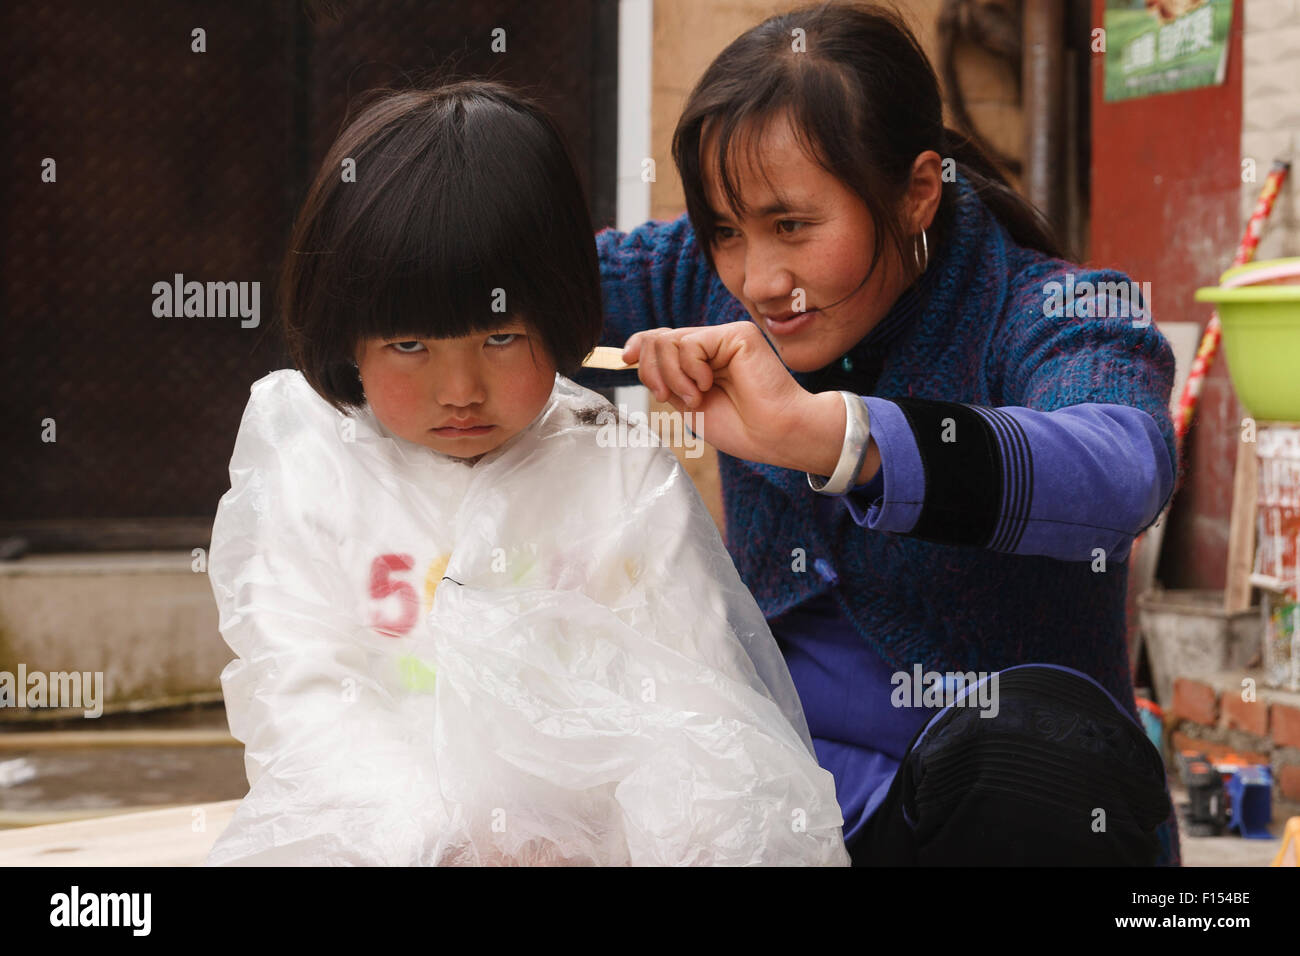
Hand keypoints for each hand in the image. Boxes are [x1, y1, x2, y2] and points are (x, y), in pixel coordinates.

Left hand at [622, 322, 854, 475]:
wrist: (774, 435)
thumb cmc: (740, 427)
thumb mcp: (688, 403)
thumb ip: (666, 378)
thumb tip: (632, 355)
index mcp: (703, 359)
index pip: (662, 340)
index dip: (639, 345)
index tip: (624, 359)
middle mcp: (713, 343)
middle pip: (659, 339)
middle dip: (652, 371)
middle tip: (668, 397)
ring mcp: (725, 337)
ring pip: (669, 341)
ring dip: (673, 377)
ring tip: (697, 397)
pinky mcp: (736, 334)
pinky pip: (690, 343)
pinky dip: (690, 370)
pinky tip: (708, 385)